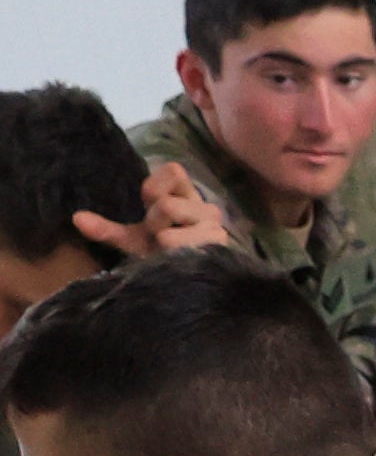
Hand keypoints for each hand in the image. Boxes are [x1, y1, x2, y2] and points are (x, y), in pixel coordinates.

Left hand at [70, 159, 234, 260]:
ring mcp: (216, 230)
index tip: (149, 206)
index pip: (174, 171)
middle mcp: (207, 210)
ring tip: (169, 251)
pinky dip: (170, 252)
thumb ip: (107, 228)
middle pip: (166, 204)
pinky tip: (177, 260)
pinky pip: (179, 242)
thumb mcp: (132, 238)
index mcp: (188, 197)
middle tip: (158, 237)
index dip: (155, 188)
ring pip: (172, 222)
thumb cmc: (160, 255)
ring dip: (162, 239)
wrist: (186, 284)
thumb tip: (76, 218)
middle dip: (154, 222)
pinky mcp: (219, 248)